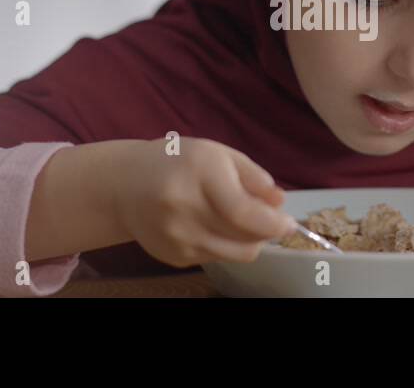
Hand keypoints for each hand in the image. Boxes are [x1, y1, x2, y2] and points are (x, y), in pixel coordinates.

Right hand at [113, 136, 296, 267]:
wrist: (124, 185)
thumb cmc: (178, 162)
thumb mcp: (218, 154)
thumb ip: (253, 177)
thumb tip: (280, 202)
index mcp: (199, 173)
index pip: (243, 213)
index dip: (273, 223)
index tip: (288, 223)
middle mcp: (183, 207)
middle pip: (243, 238)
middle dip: (266, 232)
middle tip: (266, 218)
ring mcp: (176, 237)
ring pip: (234, 255)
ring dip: (248, 242)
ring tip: (240, 222)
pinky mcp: (172, 256)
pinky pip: (216, 258)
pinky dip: (225, 245)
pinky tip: (210, 226)